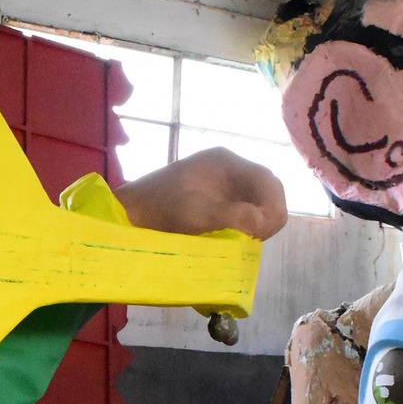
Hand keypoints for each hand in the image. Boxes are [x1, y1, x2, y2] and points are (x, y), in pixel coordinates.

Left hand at [116, 147, 287, 241]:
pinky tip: (237, 239)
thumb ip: (231, 214)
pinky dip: (249, 227)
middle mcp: (230, 170)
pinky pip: (248, 213)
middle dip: (268, 216)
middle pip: (268, 191)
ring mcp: (226, 186)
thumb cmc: (159, 209)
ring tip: (245, 241)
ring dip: (260, 224)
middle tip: (253, 240)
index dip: (272, 206)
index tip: (259, 232)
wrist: (130, 216)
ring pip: (260, 204)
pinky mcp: (220, 202)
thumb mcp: (195, 212)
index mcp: (226, 162)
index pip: (267, 180)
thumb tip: (261, 221)